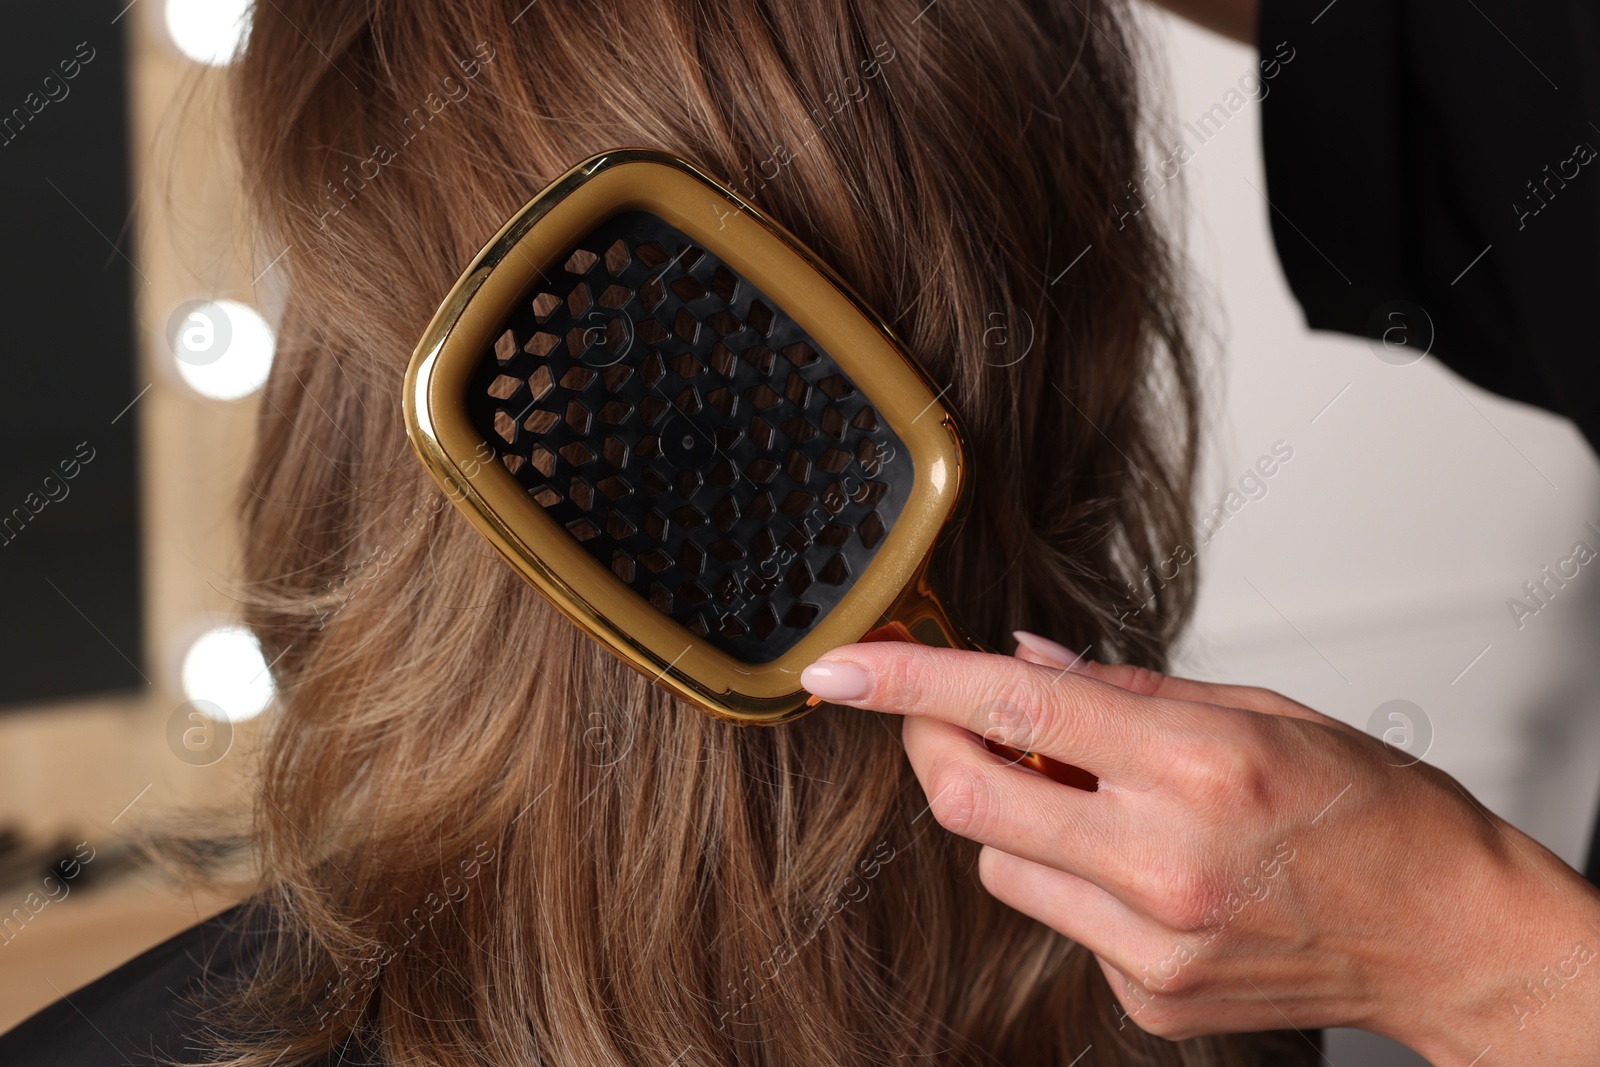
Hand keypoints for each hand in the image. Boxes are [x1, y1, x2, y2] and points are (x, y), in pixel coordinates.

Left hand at [800, 634, 1599, 1063]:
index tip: (841, 665)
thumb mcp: (1259, 710)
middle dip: (930, 745)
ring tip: (1086, 793)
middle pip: (969, 799)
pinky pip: (1056, 919)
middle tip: (942, 712)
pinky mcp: (1146, 1000)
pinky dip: (1068, 875)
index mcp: (1194, 768)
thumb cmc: (1373, 813)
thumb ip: (1124, 690)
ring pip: (999, 863)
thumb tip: (1022, 663)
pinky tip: (1137, 863)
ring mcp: (1149, 946)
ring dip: (1009, 813)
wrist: (1447, 936)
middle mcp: (1162, 863)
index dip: (908, 682)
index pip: (1011, 710)